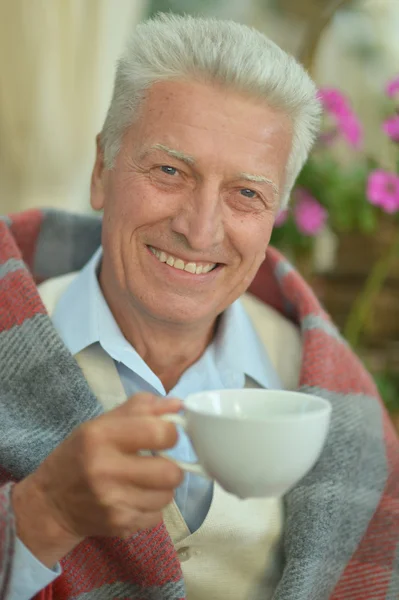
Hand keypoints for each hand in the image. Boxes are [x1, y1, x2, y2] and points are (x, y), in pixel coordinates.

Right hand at [12, 393, 182, 566]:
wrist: (51, 504)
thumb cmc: (80, 456)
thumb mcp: (101, 424)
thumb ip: (141, 409)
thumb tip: (178, 405)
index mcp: (101, 436)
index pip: (159, 433)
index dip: (171, 433)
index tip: (164, 436)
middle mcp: (105, 470)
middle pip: (170, 472)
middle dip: (172, 467)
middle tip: (159, 463)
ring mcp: (112, 502)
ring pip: (167, 496)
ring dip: (162, 488)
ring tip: (144, 481)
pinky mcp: (118, 525)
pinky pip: (157, 516)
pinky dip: (151, 508)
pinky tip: (134, 499)